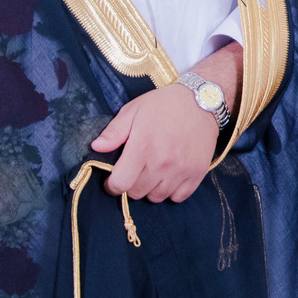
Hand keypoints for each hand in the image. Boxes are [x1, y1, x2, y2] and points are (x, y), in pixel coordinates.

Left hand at [92, 42, 242, 202]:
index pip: (120, 184)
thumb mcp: (133, 110)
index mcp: (142, 147)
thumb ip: (114, 132)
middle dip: (131, 185)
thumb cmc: (163, 104)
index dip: (112, 185)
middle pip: (138, 193)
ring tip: (152, 173)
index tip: (113, 180)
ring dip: (151, 188)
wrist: (201, 101)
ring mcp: (181, 170)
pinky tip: (169, 177)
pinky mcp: (197, 173)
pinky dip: (171, 191)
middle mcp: (162, 163)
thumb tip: (96, 148)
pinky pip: (179, 197)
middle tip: (135, 172)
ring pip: (157, 197)